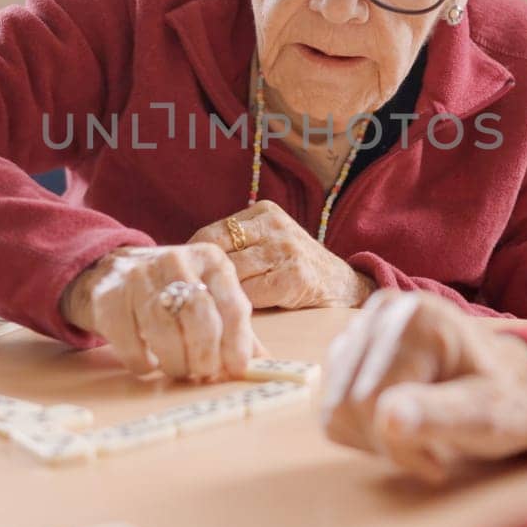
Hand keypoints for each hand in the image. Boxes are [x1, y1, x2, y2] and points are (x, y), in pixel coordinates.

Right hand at [60, 244, 258, 380]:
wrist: (108, 271)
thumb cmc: (169, 289)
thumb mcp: (207, 295)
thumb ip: (233, 326)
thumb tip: (262, 365)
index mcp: (210, 260)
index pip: (234, 304)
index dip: (238, 343)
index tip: (237, 369)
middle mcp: (176, 260)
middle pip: (199, 315)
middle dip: (205, 354)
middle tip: (204, 373)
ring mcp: (138, 277)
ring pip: (164, 328)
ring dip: (176, 361)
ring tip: (179, 371)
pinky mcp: (108, 297)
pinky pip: (130, 341)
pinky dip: (143, 361)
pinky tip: (149, 364)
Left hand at [190, 200, 375, 309]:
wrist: (343, 286)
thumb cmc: (293, 267)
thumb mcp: (268, 242)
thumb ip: (235, 245)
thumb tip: (183, 261)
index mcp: (264, 212)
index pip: (211, 234)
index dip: (193, 259)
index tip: (183, 278)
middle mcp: (275, 226)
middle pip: (219, 255)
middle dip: (205, 279)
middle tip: (193, 298)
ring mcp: (287, 250)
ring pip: (234, 275)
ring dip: (224, 295)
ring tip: (215, 308)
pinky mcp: (296, 277)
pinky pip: (252, 294)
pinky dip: (244, 306)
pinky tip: (243, 314)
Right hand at [320, 290, 526, 483]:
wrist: (508, 383)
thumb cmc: (506, 400)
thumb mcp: (486, 412)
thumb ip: (439, 413)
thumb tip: (387, 418)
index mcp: (417, 318)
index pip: (370, 398)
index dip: (396, 444)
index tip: (438, 463)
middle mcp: (383, 312)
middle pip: (347, 402)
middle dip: (387, 441)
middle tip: (431, 451)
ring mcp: (363, 328)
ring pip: (335, 407)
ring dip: (375, 438)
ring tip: (421, 436)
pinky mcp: (350, 351)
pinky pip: (333, 409)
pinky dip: (364, 431)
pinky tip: (401, 425)